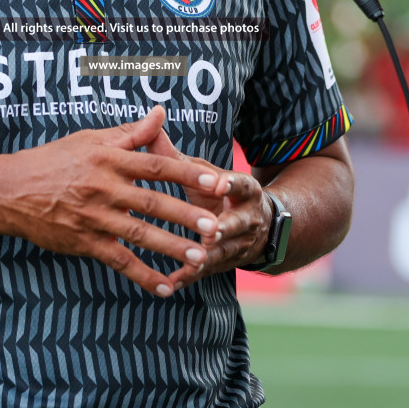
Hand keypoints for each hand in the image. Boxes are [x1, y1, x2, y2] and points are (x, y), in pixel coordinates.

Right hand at [0, 106, 229, 297]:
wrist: (11, 191)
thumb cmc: (54, 161)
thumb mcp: (90, 140)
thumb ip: (130, 133)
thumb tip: (161, 112)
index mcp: (109, 159)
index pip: (155, 165)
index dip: (187, 173)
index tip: (215, 180)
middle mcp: (103, 188)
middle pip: (151, 202)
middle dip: (185, 214)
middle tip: (215, 225)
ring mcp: (93, 218)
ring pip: (138, 234)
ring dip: (170, 247)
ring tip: (199, 258)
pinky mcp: (84, 242)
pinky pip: (118, 261)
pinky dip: (142, 276)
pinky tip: (165, 288)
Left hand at [143, 130, 269, 286]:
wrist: (257, 225)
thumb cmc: (218, 190)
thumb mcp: (205, 172)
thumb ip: (178, 156)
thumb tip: (152, 124)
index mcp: (245, 190)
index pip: (242, 184)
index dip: (232, 184)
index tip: (221, 183)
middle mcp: (248, 218)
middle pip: (238, 223)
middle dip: (226, 228)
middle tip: (211, 232)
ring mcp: (240, 244)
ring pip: (225, 252)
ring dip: (209, 257)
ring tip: (194, 260)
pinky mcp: (226, 263)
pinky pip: (207, 272)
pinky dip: (190, 276)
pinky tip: (172, 282)